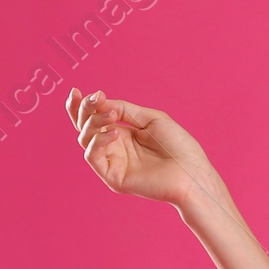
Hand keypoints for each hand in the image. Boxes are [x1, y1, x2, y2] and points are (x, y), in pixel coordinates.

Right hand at [65, 88, 211, 206]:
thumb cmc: (179, 146)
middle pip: (84, 127)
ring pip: (85, 139)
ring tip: (112, 115)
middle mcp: (114, 148)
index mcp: (122, 134)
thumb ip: (124, 110)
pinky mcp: (113, 177)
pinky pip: (93, 156)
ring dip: (94, 122)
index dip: (80, 106)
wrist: (193, 172)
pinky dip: (98, 141)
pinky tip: (115, 132)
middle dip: (84, 110)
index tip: (75, 91)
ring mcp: (112, 163)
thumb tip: (100, 102)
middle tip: (94, 98)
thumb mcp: (150, 119)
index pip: (93, 119)